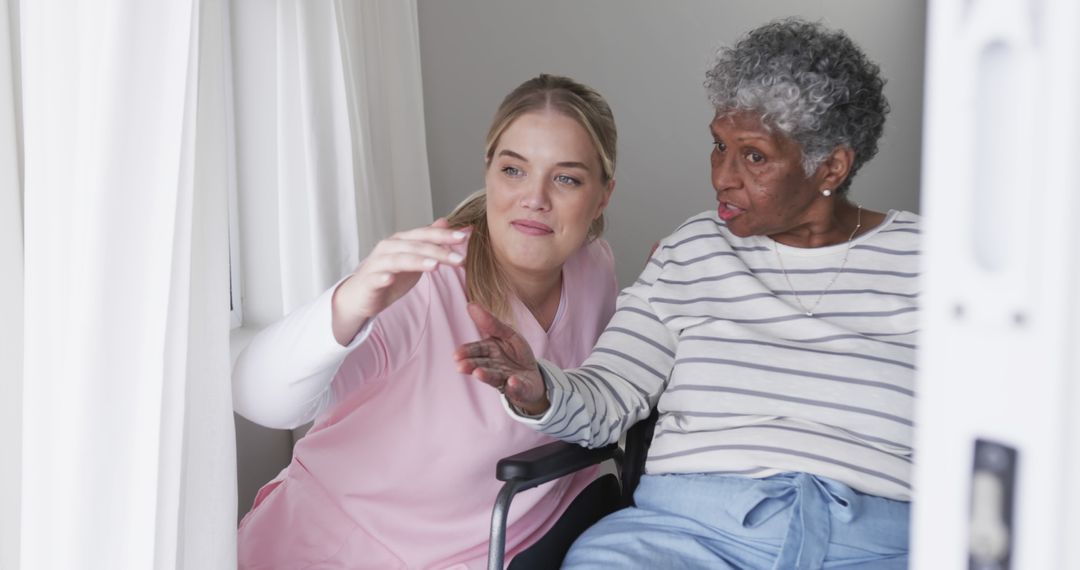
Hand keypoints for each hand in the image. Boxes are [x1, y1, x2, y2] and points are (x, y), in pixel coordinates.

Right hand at [332, 218, 465, 344]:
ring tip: (435, 266)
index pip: (425, 234)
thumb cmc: (389, 275)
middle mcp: (389, 247)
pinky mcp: (369, 280)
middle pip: (417, 246)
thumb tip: (446, 221)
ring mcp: (378, 263)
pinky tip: (390, 279)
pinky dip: (383, 276)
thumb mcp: (413, 257)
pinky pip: (376, 277)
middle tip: (460, 259)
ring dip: (417, 261)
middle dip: (439, 251)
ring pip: (399, 259)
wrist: (361, 296)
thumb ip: (428, 241)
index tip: (465, 237)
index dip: (444, 235)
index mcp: (402, 241)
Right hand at [455, 303, 549, 415]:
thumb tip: (470, 305)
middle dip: (471, 365)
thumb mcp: (508, 334)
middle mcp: (494, 366)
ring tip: (478, 373)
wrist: (533, 376)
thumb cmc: (517, 354)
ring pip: (494, 377)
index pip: (477, 350)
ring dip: (486, 375)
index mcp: (490, 351)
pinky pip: (517, 388)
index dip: (467, 352)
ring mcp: (506, 379)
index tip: (456, 355)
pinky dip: (514, 386)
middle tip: (461, 366)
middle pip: (481, 365)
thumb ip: (491, 323)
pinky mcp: (519, 389)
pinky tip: (512, 381)